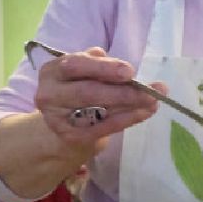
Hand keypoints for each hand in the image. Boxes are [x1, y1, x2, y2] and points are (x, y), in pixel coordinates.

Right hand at [35, 46, 163, 150]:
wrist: (66, 119)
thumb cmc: (79, 85)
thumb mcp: (86, 69)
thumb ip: (101, 65)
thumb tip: (127, 72)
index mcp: (52, 71)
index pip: (76, 65)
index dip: (103, 67)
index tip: (130, 71)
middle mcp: (49, 94)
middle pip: (87, 92)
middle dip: (121, 92)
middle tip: (149, 92)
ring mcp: (58, 119)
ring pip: (97, 112)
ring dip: (129, 107)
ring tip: (153, 102)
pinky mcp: (71, 136)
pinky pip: (103, 128)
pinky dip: (126, 120)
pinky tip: (143, 113)